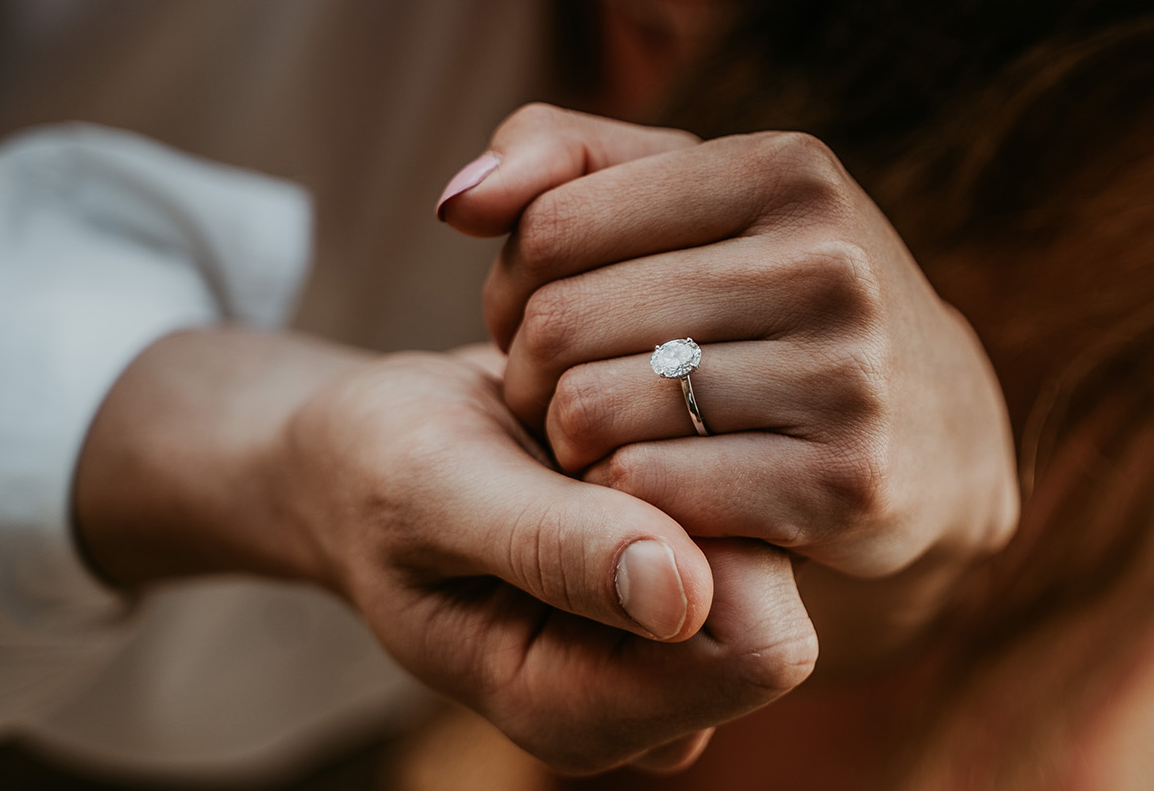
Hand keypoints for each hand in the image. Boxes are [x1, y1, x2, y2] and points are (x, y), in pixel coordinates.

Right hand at [74, 329, 816, 774]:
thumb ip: (552, 546)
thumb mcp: (436, 490)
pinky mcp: (703, 580)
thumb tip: (685, 598)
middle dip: (707, 502)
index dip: (705, 538)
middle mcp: (650, 703)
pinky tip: (616, 439)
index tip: (604, 466)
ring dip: (704, 469)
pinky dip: (706, 454)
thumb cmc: (382, 468)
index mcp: (579, 715)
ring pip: (783, 544)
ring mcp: (681, 646)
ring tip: (591, 447)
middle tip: (589, 451)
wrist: (369, 448)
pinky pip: (764, 508)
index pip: (754, 649)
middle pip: (784, 600)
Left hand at [441, 105, 1020, 627]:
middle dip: (528, 366)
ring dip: (563, 440)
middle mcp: (830, 261)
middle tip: (553, 390)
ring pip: (593, 410)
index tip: (539, 314)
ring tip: (589, 437)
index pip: (553, 222)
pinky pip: (647, 492)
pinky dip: (615, 498)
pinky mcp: (847, 483)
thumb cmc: (782, 296)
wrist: (940, 427)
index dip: (512, 279)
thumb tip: (456, 205)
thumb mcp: (703, 196)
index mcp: (789, 169)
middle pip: (562, 320)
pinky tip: (639, 488)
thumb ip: (569, 158)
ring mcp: (848, 374)